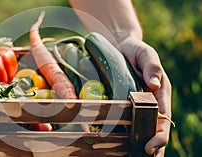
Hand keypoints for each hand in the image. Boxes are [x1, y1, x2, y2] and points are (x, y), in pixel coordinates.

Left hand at [119, 37, 171, 156]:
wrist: (121, 46)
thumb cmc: (136, 50)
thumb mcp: (145, 54)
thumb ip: (151, 67)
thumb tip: (155, 85)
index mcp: (160, 92)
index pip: (163, 117)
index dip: (159, 134)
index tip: (151, 146)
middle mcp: (151, 100)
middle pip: (154, 127)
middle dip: (153, 144)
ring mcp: (137, 102)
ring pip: (141, 125)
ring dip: (140, 141)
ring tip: (134, 156)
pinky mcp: (125, 102)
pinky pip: (127, 118)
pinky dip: (127, 131)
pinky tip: (120, 143)